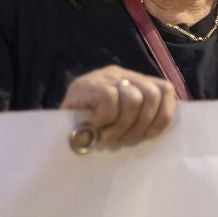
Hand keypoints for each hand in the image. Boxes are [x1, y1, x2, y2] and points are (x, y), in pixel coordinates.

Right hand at [60, 65, 176, 149]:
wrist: (52, 128)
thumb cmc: (91, 130)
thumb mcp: (120, 123)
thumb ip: (140, 119)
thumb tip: (162, 129)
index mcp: (134, 82)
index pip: (165, 90)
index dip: (162, 117)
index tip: (147, 137)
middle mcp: (122, 74)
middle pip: (153, 95)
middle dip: (142, 126)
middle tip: (124, 142)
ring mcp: (105, 77)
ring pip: (135, 99)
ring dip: (124, 126)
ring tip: (108, 138)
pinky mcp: (89, 84)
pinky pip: (110, 100)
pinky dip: (106, 119)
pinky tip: (95, 128)